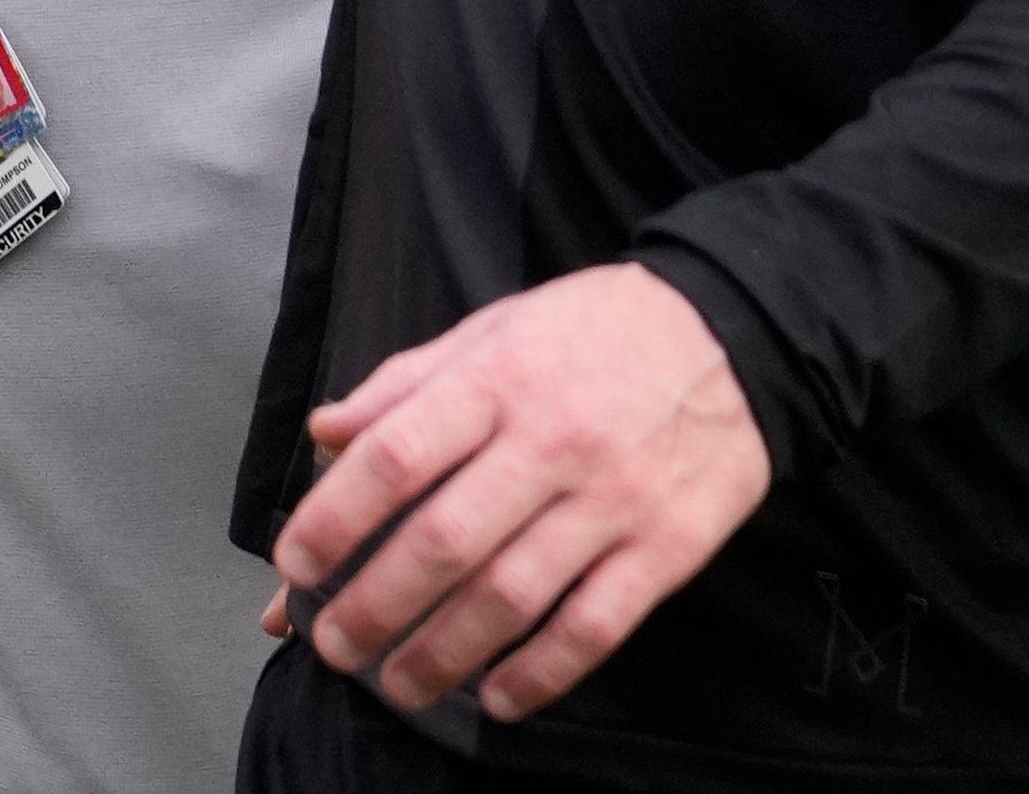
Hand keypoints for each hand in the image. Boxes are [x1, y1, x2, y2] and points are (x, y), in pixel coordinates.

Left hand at [262, 263, 769, 724]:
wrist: (734, 335)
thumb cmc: (593, 333)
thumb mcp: (491, 330)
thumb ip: (404, 385)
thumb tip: (324, 434)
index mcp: (494, 382)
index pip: (394, 457)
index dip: (334, 519)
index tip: (294, 565)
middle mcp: (549, 444)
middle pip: (443, 542)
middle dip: (374, 605)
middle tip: (333, 646)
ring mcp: (612, 502)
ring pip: (511, 596)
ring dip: (443, 653)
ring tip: (397, 686)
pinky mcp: (667, 548)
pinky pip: (595, 625)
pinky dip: (542, 672)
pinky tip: (498, 699)